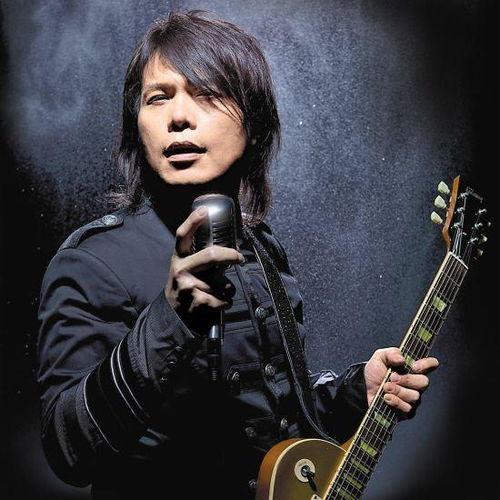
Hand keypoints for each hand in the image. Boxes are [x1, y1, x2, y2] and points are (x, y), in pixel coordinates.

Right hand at [165, 206, 243, 323]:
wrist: (173, 316)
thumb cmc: (186, 286)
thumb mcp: (185, 268)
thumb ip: (198, 256)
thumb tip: (226, 245)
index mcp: (178, 258)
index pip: (182, 236)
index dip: (192, 221)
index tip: (204, 211)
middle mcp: (180, 269)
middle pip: (211, 255)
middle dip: (230, 255)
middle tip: (239, 257)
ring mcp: (188, 286)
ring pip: (222, 281)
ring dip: (228, 288)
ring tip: (222, 291)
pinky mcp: (196, 301)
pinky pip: (223, 298)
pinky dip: (226, 302)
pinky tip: (219, 303)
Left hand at [364, 347, 438, 415]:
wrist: (365, 387)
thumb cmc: (375, 372)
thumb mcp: (380, 357)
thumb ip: (391, 353)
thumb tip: (402, 359)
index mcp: (412, 368)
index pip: (430, 364)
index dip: (427, 364)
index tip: (414, 366)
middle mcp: (415, 383)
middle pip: (424, 382)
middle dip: (407, 379)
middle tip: (392, 377)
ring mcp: (412, 396)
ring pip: (415, 396)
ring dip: (398, 390)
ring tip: (385, 387)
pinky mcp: (406, 409)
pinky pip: (407, 408)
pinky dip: (395, 401)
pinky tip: (386, 397)